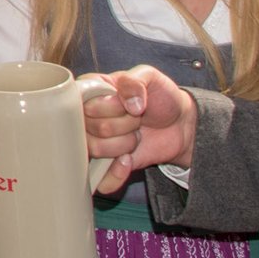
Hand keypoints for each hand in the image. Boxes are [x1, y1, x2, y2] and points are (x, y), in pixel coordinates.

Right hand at [83, 64, 198, 191]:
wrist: (179, 124)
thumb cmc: (160, 97)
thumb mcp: (150, 77)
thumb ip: (134, 82)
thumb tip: (129, 104)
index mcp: (90, 89)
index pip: (79, 101)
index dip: (107, 105)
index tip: (123, 103)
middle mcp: (86, 116)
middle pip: (94, 127)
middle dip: (125, 123)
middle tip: (136, 117)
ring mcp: (93, 142)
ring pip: (96, 150)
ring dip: (125, 143)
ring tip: (135, 133)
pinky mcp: (103, 167)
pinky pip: (98, 180)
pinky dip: (116, 172)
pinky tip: (129, 159)